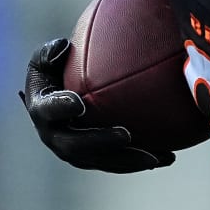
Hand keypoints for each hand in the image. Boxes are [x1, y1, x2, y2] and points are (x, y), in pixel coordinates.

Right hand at [22, 37, 173, 172]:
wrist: (65, 93)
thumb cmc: (60, 68)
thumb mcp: (50, 56)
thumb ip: (51, 52)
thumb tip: (63, 47)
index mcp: (41, 109)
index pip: (47, 110)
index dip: (60, 108)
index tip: (79, 103)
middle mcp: (54, 135)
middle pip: (75, 146)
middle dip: (100, 142)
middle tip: (126, 135)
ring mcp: (75, 151)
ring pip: (102, 161)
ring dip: (128, 160)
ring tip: (156, 156)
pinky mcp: (96, 157)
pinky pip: (119, 162)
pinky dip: (143, 160)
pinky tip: (168, 157)